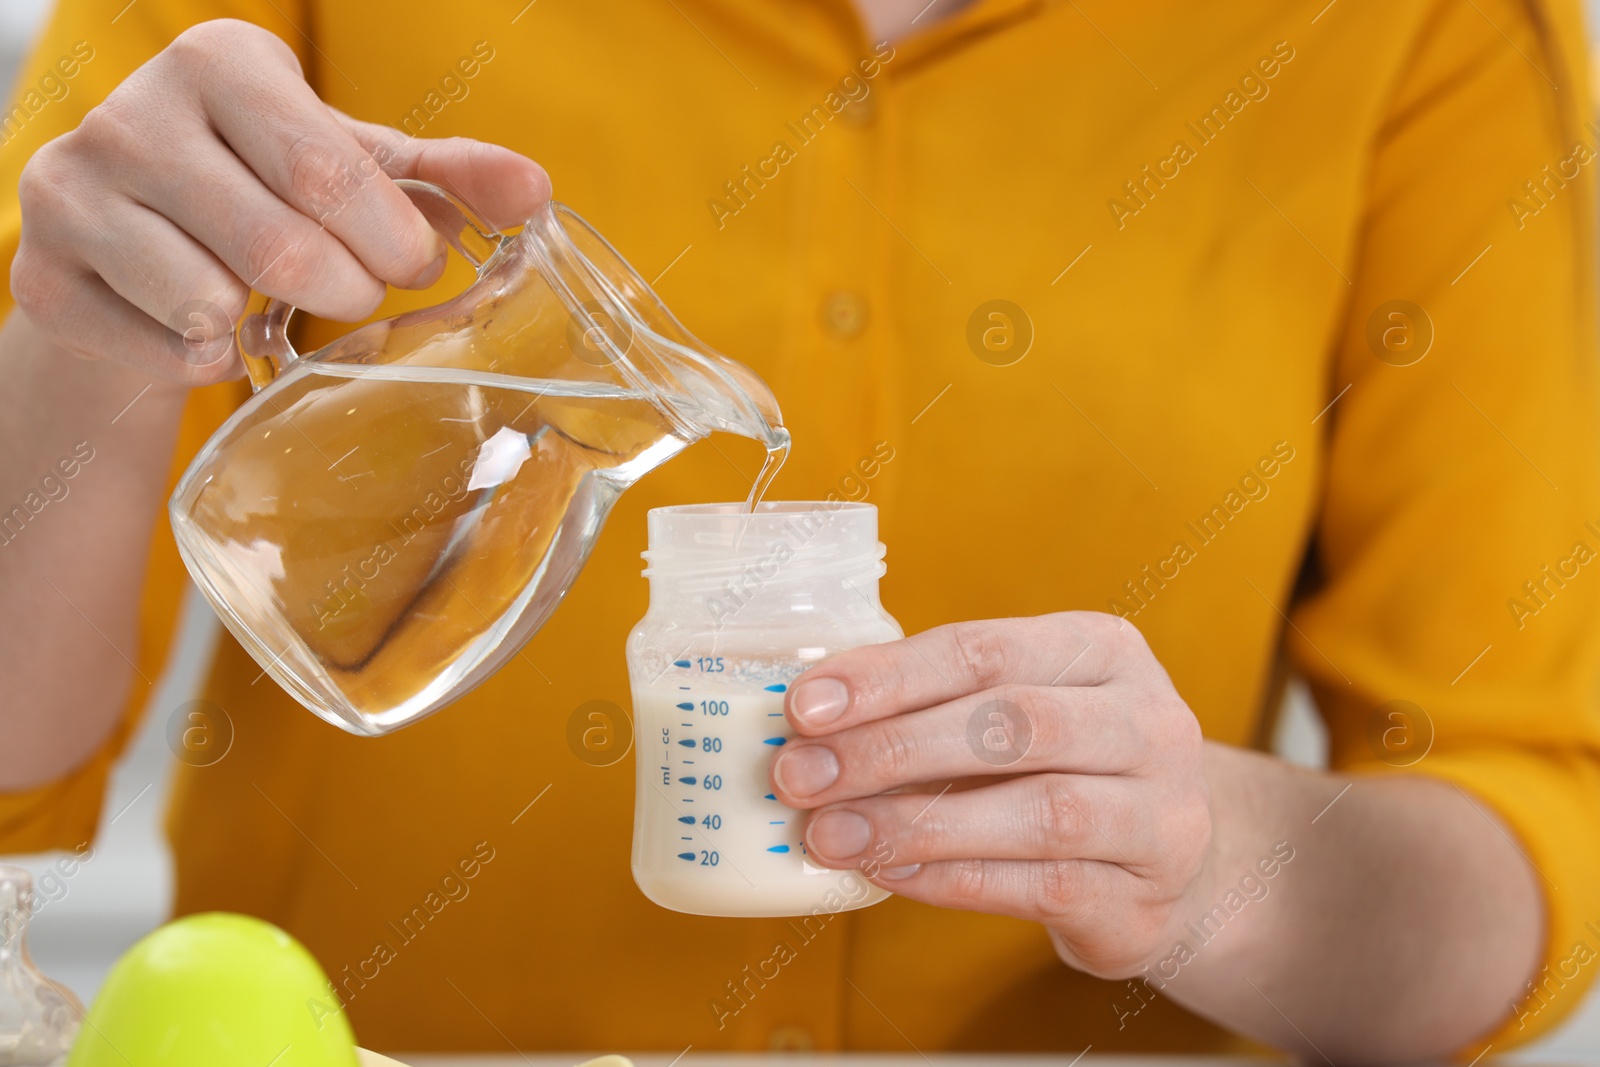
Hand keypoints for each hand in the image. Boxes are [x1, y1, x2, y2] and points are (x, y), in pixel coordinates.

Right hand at [11, 19, 549, 385]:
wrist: (132, 246)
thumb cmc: (261, 194)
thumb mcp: (355, 170)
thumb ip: (446, 177)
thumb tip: (535, 192)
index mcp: (221, 63)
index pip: (332, 173)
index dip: (392, 241)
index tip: (413, 264)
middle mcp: (131, 114)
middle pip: (280, 247)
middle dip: (346, 291)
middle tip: (356, 293)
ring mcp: (69, 192)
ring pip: (209, 303)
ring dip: (272, 326)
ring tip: (275, 305)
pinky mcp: (42, 276)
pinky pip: (162, 349)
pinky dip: (210, 360)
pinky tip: (213, 331)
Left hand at [769, 611, 1211, 977]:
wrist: (1172, 868)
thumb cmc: (1064, 768)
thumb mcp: (1018, 709)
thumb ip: (934, 704)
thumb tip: (806, 725)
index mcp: (1105, 650)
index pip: (984, 650)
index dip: (888, 678)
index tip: (803, 707)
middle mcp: (1149, 724)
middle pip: (1013, 724)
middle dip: (892, 748)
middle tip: (801, 776)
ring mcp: (1161, 816)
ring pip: (1038, 811)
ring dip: (917, 823)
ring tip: (831, 835)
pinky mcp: (1145, 901)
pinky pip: (1042, 888)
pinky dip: (953, 880)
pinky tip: (887, 874)